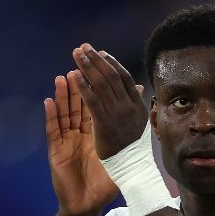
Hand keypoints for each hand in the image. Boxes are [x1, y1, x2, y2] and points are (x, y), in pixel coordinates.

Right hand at [44, 72, 118, 215]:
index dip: (97, 87)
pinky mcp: (56, 152)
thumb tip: (141, 121)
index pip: (96, 105)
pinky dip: (51, 116)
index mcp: (95, 133)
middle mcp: (79, 134)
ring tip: (63, 77)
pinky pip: (53, 131)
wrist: (86, 206)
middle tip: (79, 63)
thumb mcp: (119, 159)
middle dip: (79, 83)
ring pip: (64, 113)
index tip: (99, 68)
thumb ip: (127, 136)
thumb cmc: (103, 184)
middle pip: (78, 104)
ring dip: (63, 95)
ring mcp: (66, 141)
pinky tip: (48, 101)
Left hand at [71, 43, 147, 159]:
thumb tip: (139, 87)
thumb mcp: (138, 122)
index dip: (112, 63)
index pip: (124, 78)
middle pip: (111, 76)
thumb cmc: (133, 147)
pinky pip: (93, 101)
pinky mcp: (105, 124)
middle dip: (96, 60)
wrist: (132, 168)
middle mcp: (129, 107)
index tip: (101, 53)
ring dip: (88, 67)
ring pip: (102, 85)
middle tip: (84, 48)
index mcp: (137, 105)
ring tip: (77, 54)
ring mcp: (118, 115)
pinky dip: (84, 86)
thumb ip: (135, 103)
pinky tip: (75, 76)